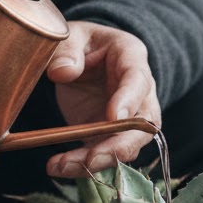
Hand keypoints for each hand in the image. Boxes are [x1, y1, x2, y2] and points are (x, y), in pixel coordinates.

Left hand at [44, 21, 160, 177]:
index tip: (113, 117)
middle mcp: (139, 91)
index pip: (138, 79)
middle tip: (91, 159)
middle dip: (119, 145)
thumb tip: (62, 72)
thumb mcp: (72, 35)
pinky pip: (105, 154)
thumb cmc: (82, 42)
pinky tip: (59, 167)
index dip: (129, 100)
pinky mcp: (112, 134)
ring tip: (61, 166)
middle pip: (143, 124)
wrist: (84, 57)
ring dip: (97, 160)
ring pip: (126, 145)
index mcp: (131, 57)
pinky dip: (83, 165)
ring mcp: (129, 116)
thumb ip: (66, 49)